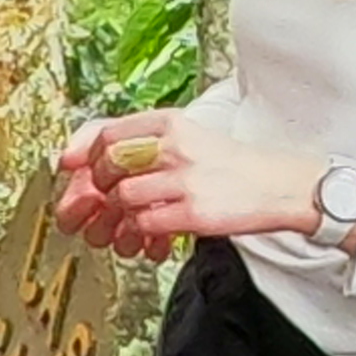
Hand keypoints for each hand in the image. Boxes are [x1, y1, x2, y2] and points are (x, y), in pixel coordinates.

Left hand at [53, 110, 319, 254]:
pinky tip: (149, 233)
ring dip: (118, 213)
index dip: (82, 152)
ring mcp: (185, 179)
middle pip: (107, 163)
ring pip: (121, 196)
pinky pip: (144, 223)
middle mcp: (176, 145)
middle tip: (106, 198)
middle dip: (97, 186)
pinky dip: (138, 232)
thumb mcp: (189, 138)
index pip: (107, 131)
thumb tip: (84, 154)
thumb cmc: (231, 166)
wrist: (282, 186)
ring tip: (130, 218)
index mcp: (172, 123)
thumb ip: (143, 141)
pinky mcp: (194, 211)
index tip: (74, 168)